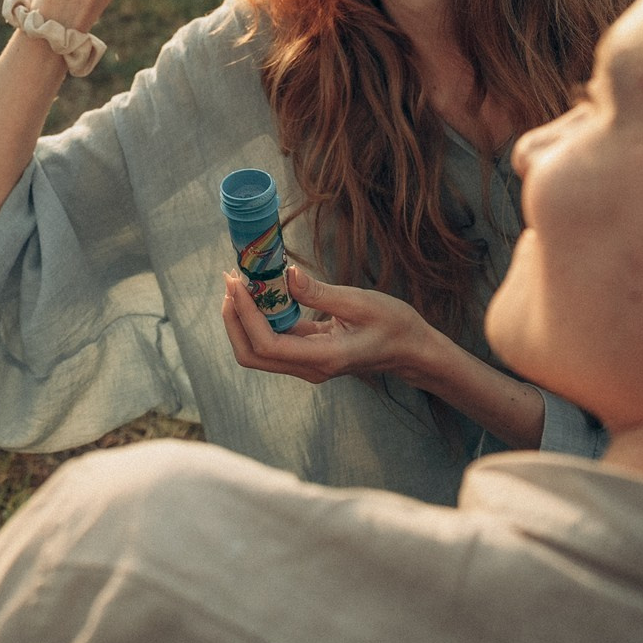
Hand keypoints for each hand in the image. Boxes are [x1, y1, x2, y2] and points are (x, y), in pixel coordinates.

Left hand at [219, 264, 445, 385]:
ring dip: (242, 318)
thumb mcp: (361, 303)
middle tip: (230, 281)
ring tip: (239, 282)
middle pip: (252, 355)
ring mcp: (307, 364)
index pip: (268, 346)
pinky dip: (259, 317)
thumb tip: (285, 275)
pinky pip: (273, 341)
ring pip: (258, 350)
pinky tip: (258, 291)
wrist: (411, 350)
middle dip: (233, 320)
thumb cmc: (394, 325)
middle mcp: (310, 367)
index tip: (237, 284)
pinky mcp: (307, 354)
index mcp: (324, 358)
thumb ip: (320, 292)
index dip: (246, 316)